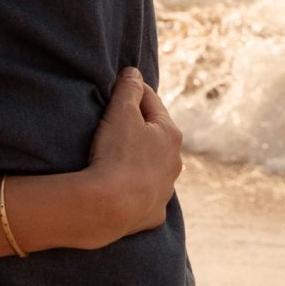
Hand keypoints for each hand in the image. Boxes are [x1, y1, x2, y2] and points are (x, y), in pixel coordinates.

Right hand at [75, 67, 183, 246]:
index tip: (116, 88)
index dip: (132, 91)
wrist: (109, 206)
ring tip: (115, 157)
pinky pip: (145, 195)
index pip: (152, 101)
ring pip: (153, 167)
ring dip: (139, 159)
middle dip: (137, 127)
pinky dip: (135, 189)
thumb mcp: (120, 112)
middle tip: (112, 122)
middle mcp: (175, 162)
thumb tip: (134, 72)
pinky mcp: (153, 213)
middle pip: (155, 136)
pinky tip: (120, 188)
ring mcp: (166, 190)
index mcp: (171, 134)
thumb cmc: (116, 154)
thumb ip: (129, 89)